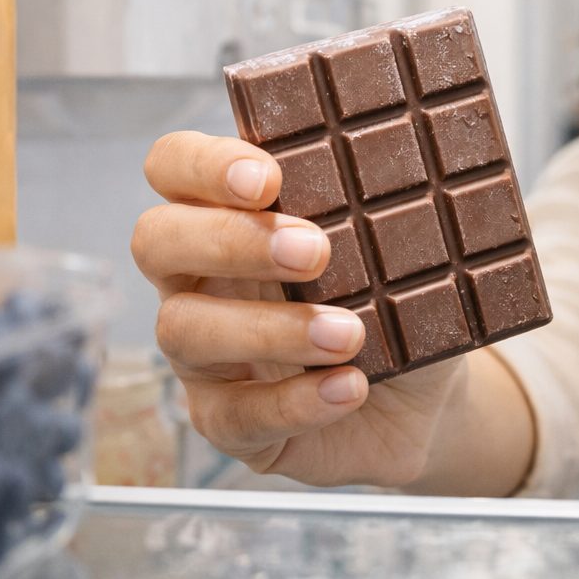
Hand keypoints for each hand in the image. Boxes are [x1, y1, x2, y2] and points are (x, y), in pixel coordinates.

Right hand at [132, 131, 465, 486]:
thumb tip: (414, 156)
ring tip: (350, 334)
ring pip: (186, 330)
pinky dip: (296, 402)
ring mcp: (202, 354)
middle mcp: (198, 277)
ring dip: (270, 330)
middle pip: (156, 239)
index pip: (173, 165)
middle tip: (315, 252)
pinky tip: (349, 388)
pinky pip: (233, 415)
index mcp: (228, 213)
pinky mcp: (224, 422)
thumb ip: (382, 201)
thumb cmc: (399, 301)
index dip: (203, 164)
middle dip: (231, 240)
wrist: (422, 400)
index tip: (268, 179)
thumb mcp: (401, 245)